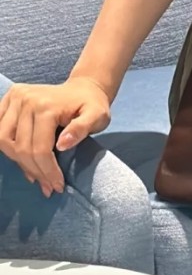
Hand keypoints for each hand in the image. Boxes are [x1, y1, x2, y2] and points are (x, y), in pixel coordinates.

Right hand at [0, 76, 112, 197]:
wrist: (84, 88)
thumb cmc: (92, 105)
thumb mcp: (98, 116)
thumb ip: (82, 129)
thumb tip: (62, 145)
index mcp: (46, 106)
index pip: (40, 148)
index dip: (47, 171)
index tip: (57, 186)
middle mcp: (26, 100)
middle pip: (21, 147)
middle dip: (34, 171)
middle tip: (48, 186)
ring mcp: (15, 98)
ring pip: (3, 140)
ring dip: (18, 161)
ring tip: (35, 174)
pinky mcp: (9, 99)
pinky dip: (7, 147)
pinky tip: (21, 159)